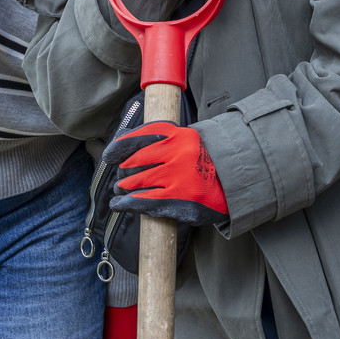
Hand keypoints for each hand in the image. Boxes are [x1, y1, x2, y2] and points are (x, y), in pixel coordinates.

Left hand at [103, 120, 227, 225]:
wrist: (230, 182)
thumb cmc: (199, 162)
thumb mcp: (182, 141)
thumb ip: (155, 139)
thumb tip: (121, 139)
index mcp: (177, 134)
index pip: (139, 137)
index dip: (119, 147)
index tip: (109, 156)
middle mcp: (177, 152)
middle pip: (134, 161)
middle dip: (123, 171)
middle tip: (122, 177)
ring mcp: (178, 176)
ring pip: (136, 181)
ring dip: (123, 187)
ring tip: (121, 189)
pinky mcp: (178, 198)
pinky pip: (143, 200)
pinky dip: (126, 203)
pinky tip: (119, 203)